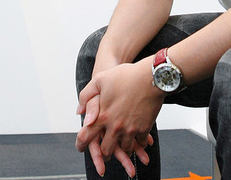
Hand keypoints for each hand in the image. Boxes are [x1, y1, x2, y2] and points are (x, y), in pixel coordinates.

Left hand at [76, 59, 163, 175]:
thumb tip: (79, 111)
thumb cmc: (125, 76)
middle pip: (106, 150)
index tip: (81, 148)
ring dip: (123, 150)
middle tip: (104, 154)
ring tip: (122, 147)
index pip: (86, 137)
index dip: (80, 145)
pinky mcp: (144, 128)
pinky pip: (140, 143)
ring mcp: (130, 129)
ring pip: (125, 149)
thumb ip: (85, 96)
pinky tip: (138, 140)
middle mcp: (115, 127)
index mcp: (102, 116)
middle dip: (104, 154)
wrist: (151, 77)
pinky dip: (139, 143)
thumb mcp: (99, 80)